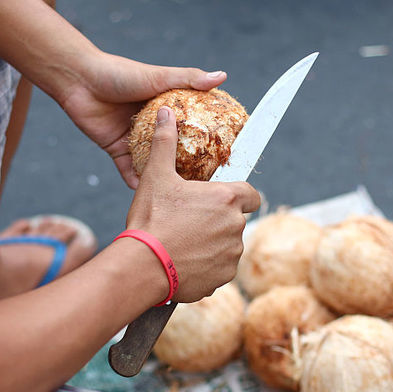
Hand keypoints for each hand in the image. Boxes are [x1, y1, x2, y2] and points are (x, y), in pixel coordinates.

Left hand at [59, 52, 226, 188]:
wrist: (79, 80)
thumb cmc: (120, 73)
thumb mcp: (159, 76)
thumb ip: (190, 79)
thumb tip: (222, 76)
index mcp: (166, 108)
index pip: (192, 125)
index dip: (206, 138)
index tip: (224, 152)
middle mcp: (152, 125)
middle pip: (174, 149)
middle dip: (188, 165)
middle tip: (206, 181)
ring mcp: (135, 139)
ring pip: (154, 163)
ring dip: (164, 177)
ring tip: (182, 194)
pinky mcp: (117, 149)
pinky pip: (129, 170)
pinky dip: (138, 182)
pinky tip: (151, 196)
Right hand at [125, 107, 259, 301]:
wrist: (142, 266)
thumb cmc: (150, 220)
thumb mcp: (156, 177)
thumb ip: (165, 142)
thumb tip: (166, 113)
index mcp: (226, 199)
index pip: (250, 193)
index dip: (236, 194)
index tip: (218, 198)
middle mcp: (236, 227)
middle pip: (234, 220)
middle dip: (216, 220)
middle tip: (188, 221)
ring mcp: (231, 255)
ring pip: (227, 245)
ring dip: (211, 243)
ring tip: (182, 242)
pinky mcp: (223, 278)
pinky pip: (218, 269)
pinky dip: (205, 266)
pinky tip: (182, 261)